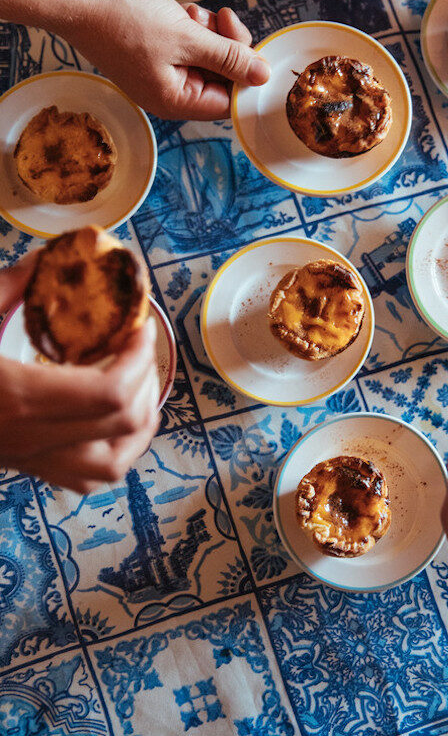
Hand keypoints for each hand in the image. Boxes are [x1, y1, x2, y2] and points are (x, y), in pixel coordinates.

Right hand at [0, 256, 160, 493]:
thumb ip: (10, 285)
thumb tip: (54, 256)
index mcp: (17, 397)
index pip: (109, 393)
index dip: (138, 358)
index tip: (137, 325)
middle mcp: (29, 437)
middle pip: (122, 424)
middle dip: (146, 380)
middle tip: (137, 345)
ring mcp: (27, 459)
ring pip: (112, 465)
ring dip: (139, 423)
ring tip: (137, 383)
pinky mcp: (22, 467)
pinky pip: (85, 479)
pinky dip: (114, 452)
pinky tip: (110, 420)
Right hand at [62, 0, 267, 119]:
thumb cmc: (124, 20)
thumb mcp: (187, 38)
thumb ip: (228, 58)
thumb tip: (262, 77)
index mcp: (176, 101)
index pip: (230, 102)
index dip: (245, 76)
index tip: (250, 48)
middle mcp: (169, 92)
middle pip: (221, 77)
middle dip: (226, 46)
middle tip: (222, 19)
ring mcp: (160, 71)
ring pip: (207, 55)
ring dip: (209, 31)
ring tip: (191, 14)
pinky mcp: (155, 50)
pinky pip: (188, 43)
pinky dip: (192, 26)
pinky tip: (182, 11)